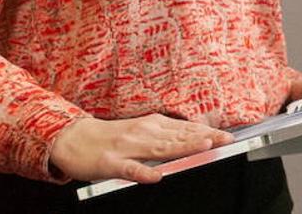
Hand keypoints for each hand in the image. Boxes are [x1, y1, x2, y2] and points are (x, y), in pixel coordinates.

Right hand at [48, 114, 232, 182]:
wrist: (73, 138)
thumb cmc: (111, 137)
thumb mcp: (142, 131)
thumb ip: (165, 137)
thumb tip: (193, 138)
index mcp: (152, 125)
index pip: (185, 128)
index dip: (207, 132)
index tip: (228, 135)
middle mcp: (143, 132)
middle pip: (179, 136)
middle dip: (204, 137)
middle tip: (226, 139)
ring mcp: (128, 147)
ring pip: (160, 148)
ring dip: (182, 147)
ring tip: (203, 146)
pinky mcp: (111, 163)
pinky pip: (130, 169)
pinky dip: (143, 172)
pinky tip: (156, 176)